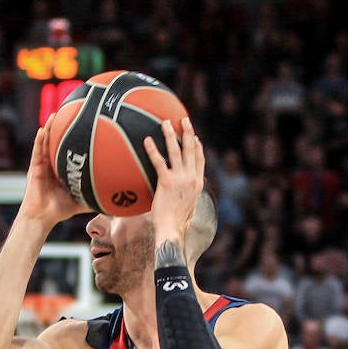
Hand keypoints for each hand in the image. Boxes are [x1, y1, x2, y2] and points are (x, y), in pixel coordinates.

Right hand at [18, 117, 89, 226]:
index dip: (73, 138)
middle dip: (61, 127)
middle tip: (70, 112)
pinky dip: (39, 140)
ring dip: (48, 128)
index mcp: (60, 169)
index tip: (82, 125)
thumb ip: (95, 198)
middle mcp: (50, 164)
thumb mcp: (81, 201)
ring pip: (45, 142)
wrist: (43, 218)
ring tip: (54, 115)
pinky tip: (41, 129)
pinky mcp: (33, 169)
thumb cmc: (59, 211)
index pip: (67, 150)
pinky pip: (36, 152)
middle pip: (56, 142)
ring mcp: (41, 165)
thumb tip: (114, 202)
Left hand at [145, 117, 203, 243]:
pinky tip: (147, 140)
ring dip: (171, 135)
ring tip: (165, 123)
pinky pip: (159, 161)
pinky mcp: (166, 182)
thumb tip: (184, 194)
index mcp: (197, 183)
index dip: (198, 147)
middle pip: (191, 150)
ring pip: (176, 151)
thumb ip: (187, 195)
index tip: (195, 137)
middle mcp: (191, 178)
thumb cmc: (177, 222)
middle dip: (188, 132)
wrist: (172, 229)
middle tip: (184, 120)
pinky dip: (153, 149)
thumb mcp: (189, 207)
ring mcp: (180, 179)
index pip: (200, 160)